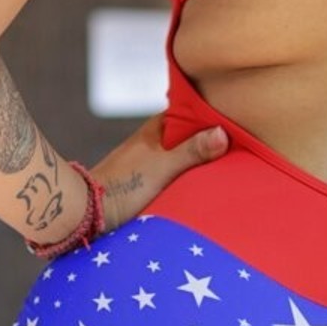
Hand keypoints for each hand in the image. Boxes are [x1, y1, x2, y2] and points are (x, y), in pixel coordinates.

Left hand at [90, 115, 229, 233]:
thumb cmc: (124, 185)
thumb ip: (193, 151)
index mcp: (156, 128)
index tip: (235, 119)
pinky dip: (187, 176)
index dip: (211, 116)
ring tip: (226, 167)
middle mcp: (152, 141)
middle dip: (208, 141)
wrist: (87, 212)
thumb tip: (223, 132)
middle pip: (188, 136)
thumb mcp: (164, 167)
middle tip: (239, 146)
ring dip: (198, 161)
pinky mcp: (144, 182)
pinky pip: (174, 173)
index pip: (190, 113)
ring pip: (181, 156)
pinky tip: (201, 186)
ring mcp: (148, 162)